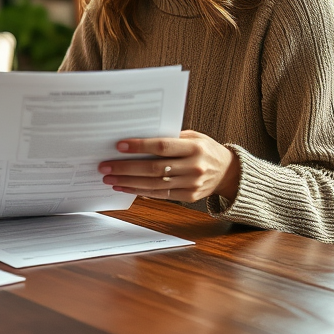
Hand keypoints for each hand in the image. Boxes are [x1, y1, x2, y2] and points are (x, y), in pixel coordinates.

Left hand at [98, 130, 240, 202]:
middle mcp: (194, 167)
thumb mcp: (193, 136)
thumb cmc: (205, 149)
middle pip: (153, 168)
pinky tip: (125, 187)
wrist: (228, 172)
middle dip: (126, 168)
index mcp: (194, 148)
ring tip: (110, 178)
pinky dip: (140, 192)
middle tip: (105, 166)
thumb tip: (138, 137)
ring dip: (128, 182)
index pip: (162, 147)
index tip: (119, 146)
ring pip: (154, 184)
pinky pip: (160, 195)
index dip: (139, 146)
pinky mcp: (189, 197)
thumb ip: (170, 137)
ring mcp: (191, 184)